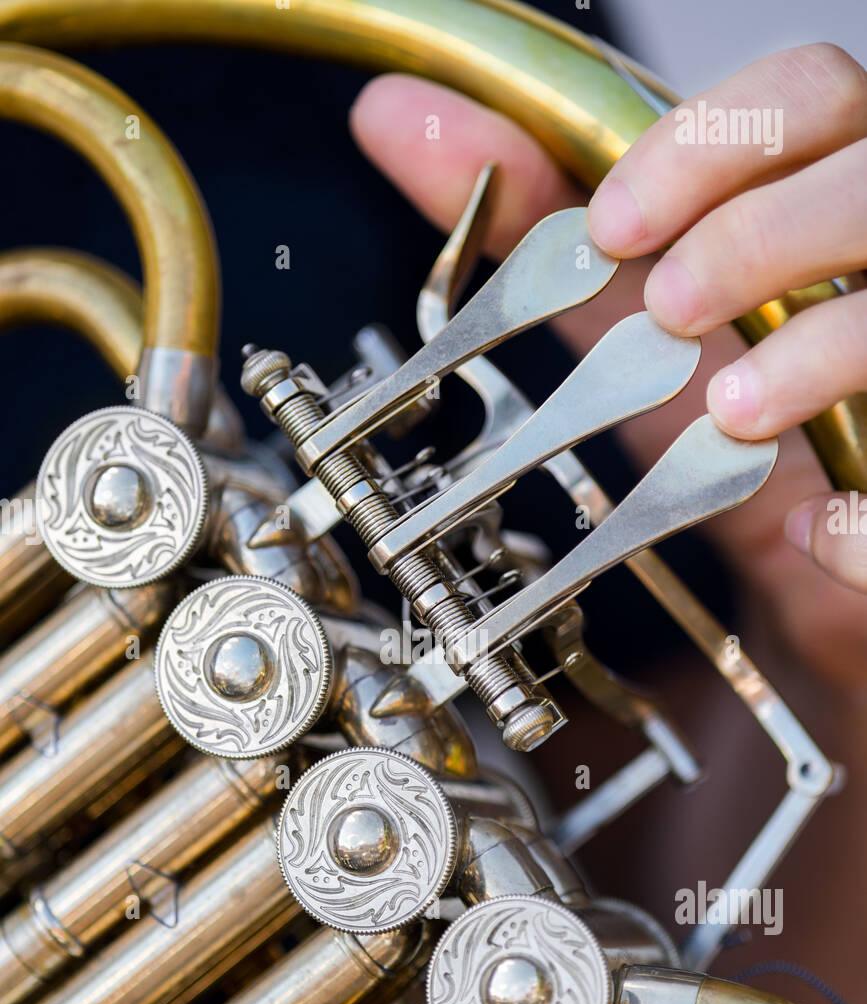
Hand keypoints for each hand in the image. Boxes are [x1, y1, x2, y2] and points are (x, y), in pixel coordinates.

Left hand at [350, 46, 866, 686]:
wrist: (816, 586)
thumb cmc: (737, 437)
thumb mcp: (638, 332)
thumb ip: (543, 231)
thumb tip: (401, 129)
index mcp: (823, 208)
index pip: (807, 97)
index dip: (710, 141)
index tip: (612, 220)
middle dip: (757, 233)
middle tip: (666, 306)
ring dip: (817, 349)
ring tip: (732, 409)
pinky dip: (864, 521)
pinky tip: (816, 538)